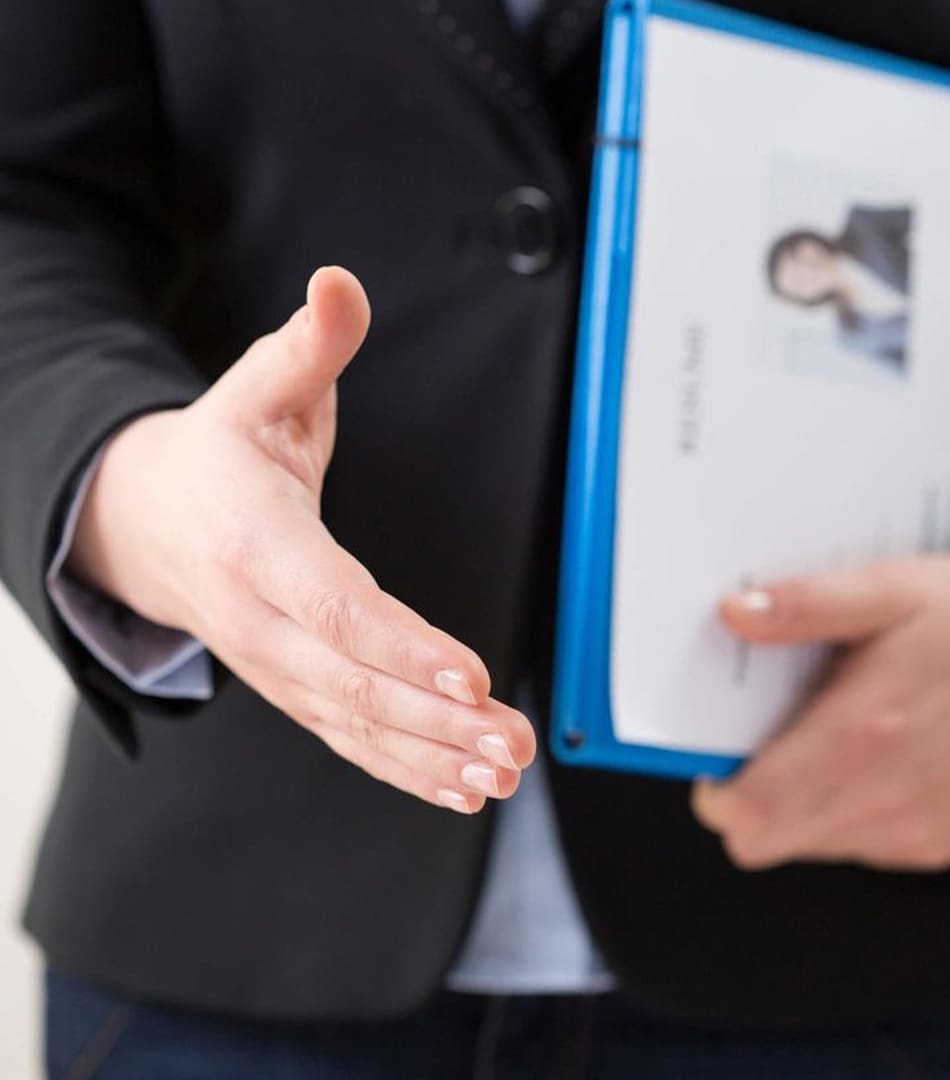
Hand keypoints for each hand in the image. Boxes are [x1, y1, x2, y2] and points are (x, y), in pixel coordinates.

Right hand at [68, 267, 535, 812]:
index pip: (331, 601)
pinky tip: (460, 788)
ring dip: (431, 756)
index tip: (469, 675)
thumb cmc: (216, 455)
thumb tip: (340, 281)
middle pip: (351, 680)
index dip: (399, 642)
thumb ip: (307, 345)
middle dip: (435, 718)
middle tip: (511, 742)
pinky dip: (403, 768)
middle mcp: (258, 616)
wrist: (149, 523)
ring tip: (501, 773)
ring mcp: (273, 663)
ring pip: (355, 722)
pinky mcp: (292, 685)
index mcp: (253, 540)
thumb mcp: (255, 389)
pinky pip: (348, 737)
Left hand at [692, 556, 949, 871]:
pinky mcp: (942, 841)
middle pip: (765, 841)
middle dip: (748, 801)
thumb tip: (736, 612)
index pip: (747, 811)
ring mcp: (917, 828)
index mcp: (859, 735)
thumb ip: (807, 605)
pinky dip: (848, 811)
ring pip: (811, 844)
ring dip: (798, 805)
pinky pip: (863, 844)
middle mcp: (886, 796)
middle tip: (764, 743)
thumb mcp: (894, 590)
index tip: (717, 755)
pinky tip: (875, 756)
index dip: (716, 792)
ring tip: (830, 737)